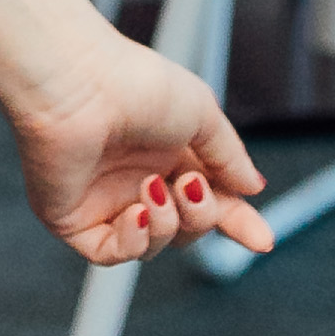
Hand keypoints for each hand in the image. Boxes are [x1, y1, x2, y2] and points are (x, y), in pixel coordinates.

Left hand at [0, 22, 273, 267]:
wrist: (78, 83)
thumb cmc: (134, 83)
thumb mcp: (201, 114)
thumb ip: (229, 157)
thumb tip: (254, 187)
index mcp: (167, 151)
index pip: (209, 198)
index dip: (236, 220)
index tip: (262, 239)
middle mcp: (135, 176)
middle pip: (186, 226)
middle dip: (201, 217)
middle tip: (192, 186)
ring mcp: (103, 199)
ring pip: (154, 244)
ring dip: (168, 225)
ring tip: (156, 188)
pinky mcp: (73, 218)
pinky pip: (112, 253)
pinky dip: (134, 241)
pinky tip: (137, 213)